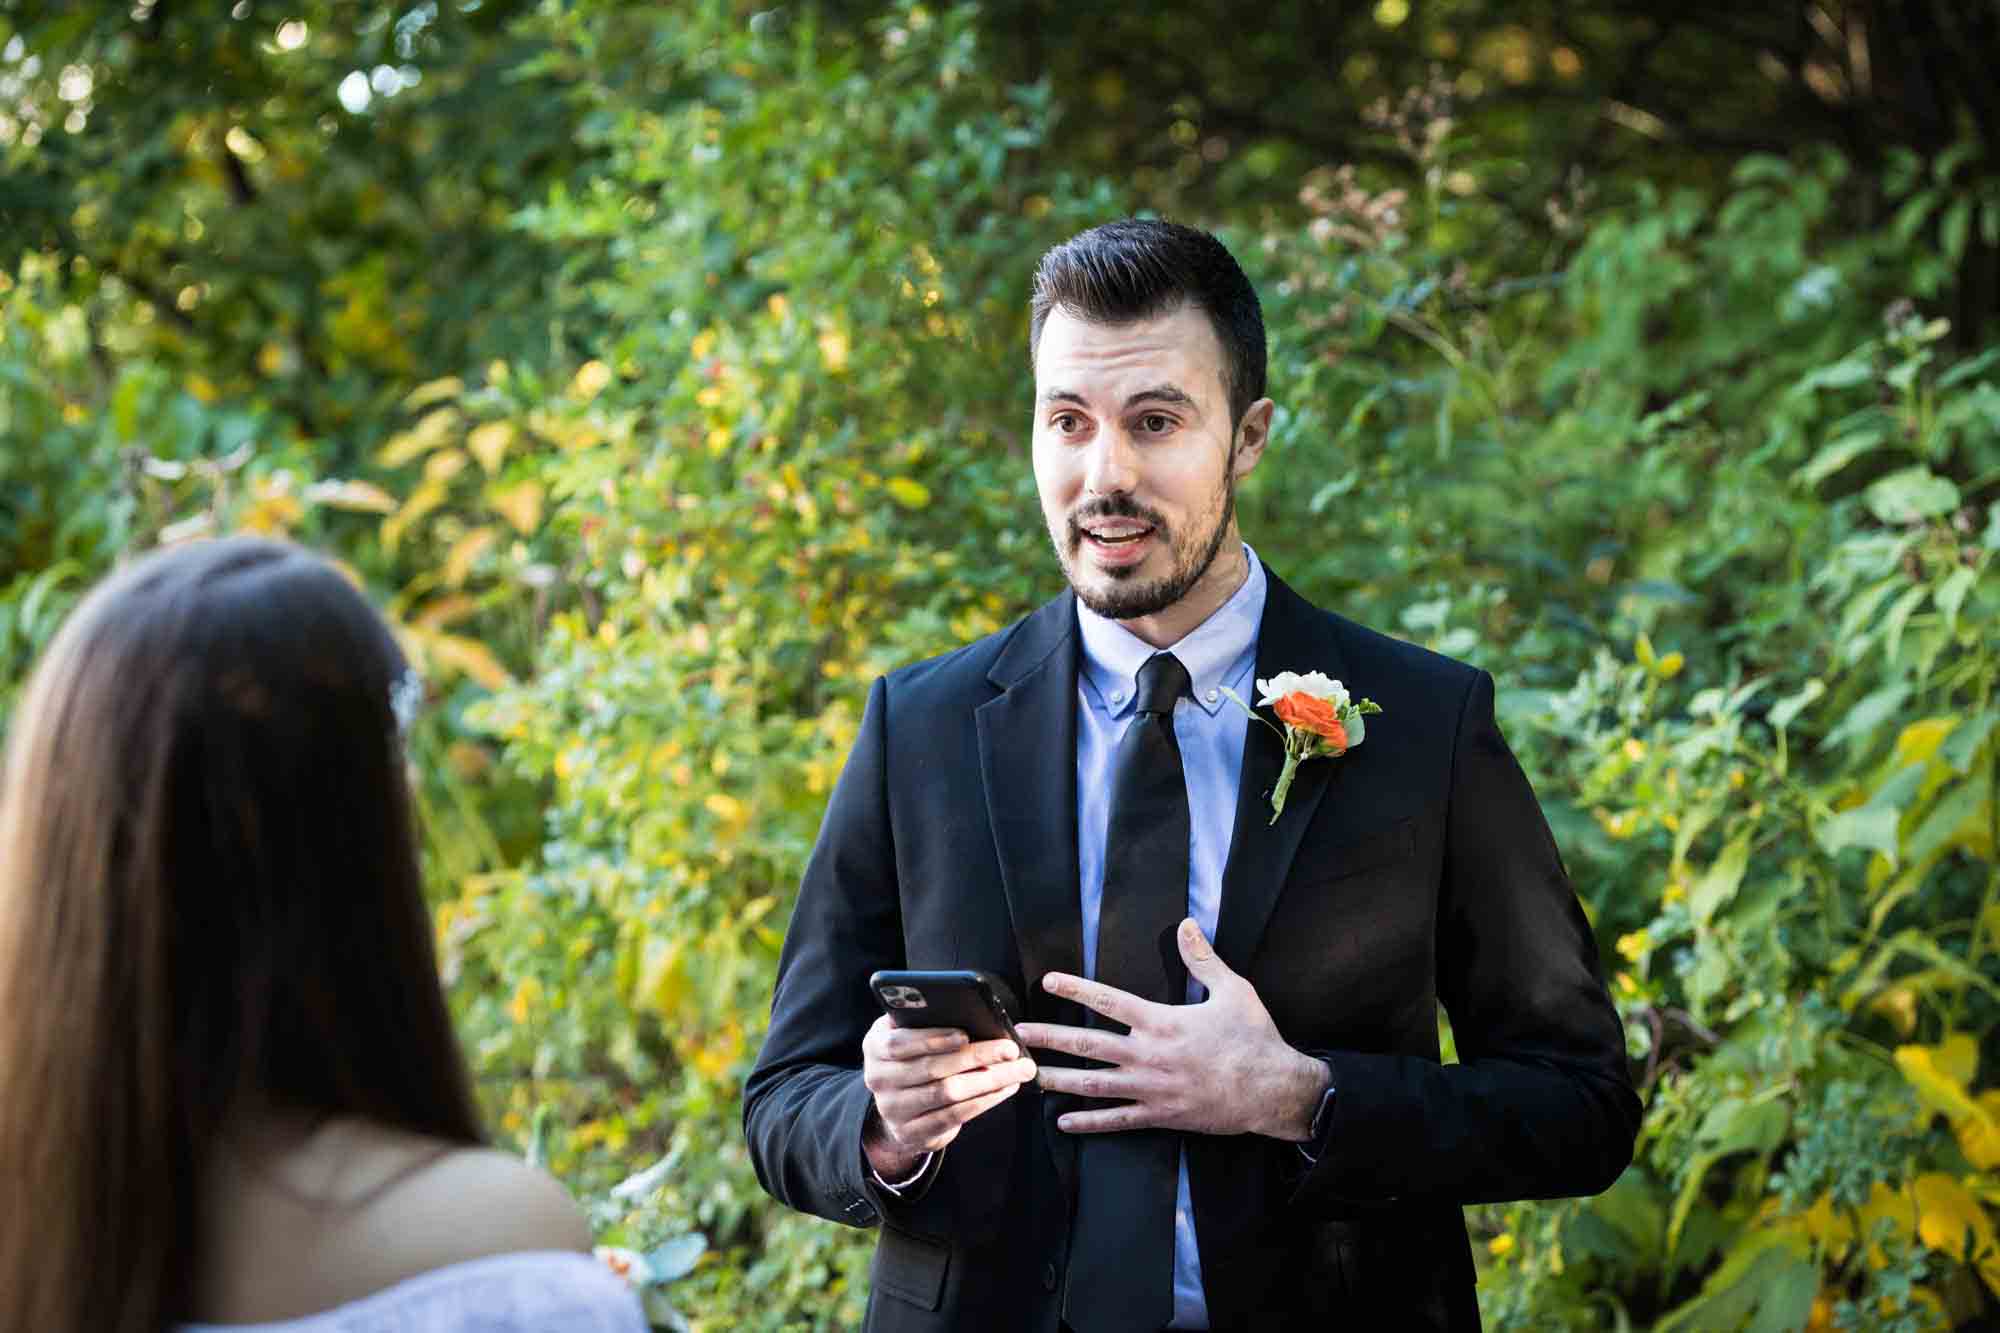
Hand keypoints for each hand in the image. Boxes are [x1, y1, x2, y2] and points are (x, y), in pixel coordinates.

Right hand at [859, 1013, 1037, 1178]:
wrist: (897, 1105)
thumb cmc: (912, 1056)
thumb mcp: (909, 1034)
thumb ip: (926, 1023)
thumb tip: (976, 1017)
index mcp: (874, 1046)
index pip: (900, 1043)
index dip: (933, 1038)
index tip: (966, 1033)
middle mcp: (878, 1078)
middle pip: (931, 1068)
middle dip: (977, 1056)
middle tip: (1010, 1049)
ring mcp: (893, 1109)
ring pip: (947, 1093)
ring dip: (988, 1080)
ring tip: (1017, 1070)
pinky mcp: (911, 1132)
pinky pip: (954, 1116)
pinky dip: (984, 1101)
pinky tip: (1004, 1089)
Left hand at [1017, 918, 1329, 1140]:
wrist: (1272, 1090)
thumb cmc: (1253, 1039)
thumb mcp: (1232, 991)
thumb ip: (1202, 958)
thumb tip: (1186, 924)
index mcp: (1162, 1022)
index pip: (1108, 1000)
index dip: (1076, 989)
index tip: (1049, 982)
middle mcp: (1148, 1055)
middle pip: (1089, 1044)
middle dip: (1051, 1038)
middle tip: (1020, 1035)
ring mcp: (1151, 1088)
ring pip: (1094, 1084)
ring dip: (1059, 1079)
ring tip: (1030, 1075)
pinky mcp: (1160, 1115)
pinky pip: (1117, 1120)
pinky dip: (1089, 1123)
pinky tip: (1064, 1122)